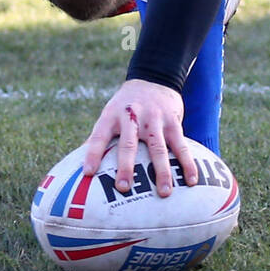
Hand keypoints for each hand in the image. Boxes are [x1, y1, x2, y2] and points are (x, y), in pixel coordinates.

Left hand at [82, 79, 198, 197]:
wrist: (154, 77)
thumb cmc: (126, 105)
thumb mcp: (109, 114)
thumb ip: (98, 138)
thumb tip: (78, 166)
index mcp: (112, 116)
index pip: (98, 136)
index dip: (92, 154)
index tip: (87, 174)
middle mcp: (132, 117)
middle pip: (128, 144)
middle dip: (126, 166)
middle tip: (124, 188)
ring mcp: (154, 119)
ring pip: (158, 147)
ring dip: (162, 171)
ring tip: (164, 193)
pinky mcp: (173, 121)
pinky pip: (181, 144)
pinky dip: (187, 163)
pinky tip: (191, 180)